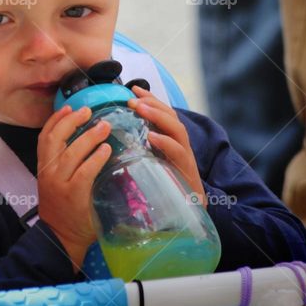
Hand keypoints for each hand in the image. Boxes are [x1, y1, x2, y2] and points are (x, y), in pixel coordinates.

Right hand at [36, 105, 111, 270]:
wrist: (60, 239)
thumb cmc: (64, 211)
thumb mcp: (57, 183)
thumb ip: (66, 166)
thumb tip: (89, 141)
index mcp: (43, 168)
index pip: (44, 137)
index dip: (55, 120)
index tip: (68, 106)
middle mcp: (48, 173)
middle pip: (55, 139)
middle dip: (71, 121)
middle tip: (88, 111)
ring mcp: (60, 184)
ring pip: (71, 152)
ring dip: (89, 136)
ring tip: (104, 126)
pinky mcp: (74, 195)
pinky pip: (85, 171)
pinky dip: (96, 158)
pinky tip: (106, 150)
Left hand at [127, 87, 206, 202]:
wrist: (188, 216)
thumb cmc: (165, 189)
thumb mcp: (151, 166)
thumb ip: (140, 150)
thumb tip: (117, 136)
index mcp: (171, 143)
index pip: (164, 115)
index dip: (151, 100)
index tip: (133, 89)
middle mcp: (181, 147)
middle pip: (172, 118)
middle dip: (153, 104)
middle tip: (132, 98)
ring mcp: (186, 159)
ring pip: (178, 131)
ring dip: (158, 117)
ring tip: (140, 108)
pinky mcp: (187, 173)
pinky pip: (179, 153)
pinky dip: (166, 143)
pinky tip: (152, 137)